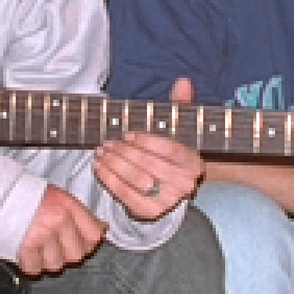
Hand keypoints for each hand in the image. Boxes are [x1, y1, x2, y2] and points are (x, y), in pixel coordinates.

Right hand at [15, 185, 107, 276]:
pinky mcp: (26, 247)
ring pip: (56, 265)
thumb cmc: (27, 197)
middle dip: (66, 254)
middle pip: (77, 255)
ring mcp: (43, 234)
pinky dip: (29, 265)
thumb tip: (103, 229)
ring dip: (46, 261)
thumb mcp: (58, 198)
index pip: (94, 236)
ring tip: (37, 247)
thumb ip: (80, 215)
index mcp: (69, 206)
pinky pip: (35, 269)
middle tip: (53, 245)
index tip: (80, 243)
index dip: (88, 243)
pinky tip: (25, 252)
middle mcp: (59, 220)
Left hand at [93, 76, 204, 221]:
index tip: (128, 134)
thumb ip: (180, 104)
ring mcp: (168, 201)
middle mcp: (185, 185)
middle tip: (108, 142)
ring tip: (101, 151)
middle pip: (150, 164)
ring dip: (114, 164)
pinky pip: (125, 194)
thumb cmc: (167, 153)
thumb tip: (184, 81)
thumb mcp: (176, 128)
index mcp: (194, 163)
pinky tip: (99, 167)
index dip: (148, 141)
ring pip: (136, 179)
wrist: (164, 189)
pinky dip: (109, 179)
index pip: (171, 150)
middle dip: (125, 152)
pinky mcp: (149, 212)